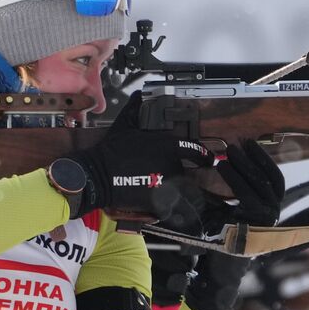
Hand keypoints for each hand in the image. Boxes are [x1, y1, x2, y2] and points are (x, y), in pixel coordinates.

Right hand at [65, 93, 212, 218]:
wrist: (99, 174)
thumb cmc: (112, 150)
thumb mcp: (124, 126)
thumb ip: (134, 109)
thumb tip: (137, 95)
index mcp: (168, 146)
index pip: (194, 151)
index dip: (204, 156)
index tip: (208, 160)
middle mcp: (172, 166)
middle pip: (187, 175)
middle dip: (184, 180)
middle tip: (176, 184)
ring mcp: (166, 185)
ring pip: (183, 194)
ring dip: (183, 198)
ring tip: (178, 202)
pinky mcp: (159, 202)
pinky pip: (173, 210)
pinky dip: (174, 213)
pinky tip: (171, 214)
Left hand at [183, 141, 284, 309]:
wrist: (213, 275)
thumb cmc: (214, 243)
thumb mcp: (217, 211)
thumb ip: (220, 192)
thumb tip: (210, 165)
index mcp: (267, 211)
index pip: (274, 180)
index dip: (264, 160)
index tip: (249, 142)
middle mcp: (271, 216)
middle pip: (271, 180)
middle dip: (254, 158)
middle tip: (237, 142)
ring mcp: (266, 223)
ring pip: (262, 187)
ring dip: (244, 166)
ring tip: (227, 153)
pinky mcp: (256, 228)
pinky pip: (250, 199)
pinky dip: (236, 181)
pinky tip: (222, 168)